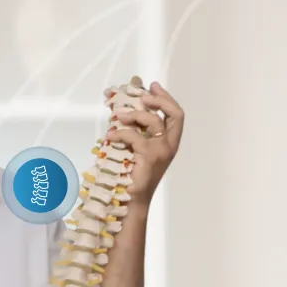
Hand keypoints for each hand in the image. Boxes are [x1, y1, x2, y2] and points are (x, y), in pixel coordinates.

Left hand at [105, 81, 183, 206]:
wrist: (131, 199)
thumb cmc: (132, 173)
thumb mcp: (137, 147)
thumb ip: (136, 129)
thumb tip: (122, 108)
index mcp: (169, 142)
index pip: (177, 115)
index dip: (166, 98)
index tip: (152, 86)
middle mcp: (170, 146)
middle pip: (176, 114)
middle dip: (160, 100)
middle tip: (144, 97)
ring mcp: (161, 151)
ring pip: (153, 121)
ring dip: (134, 114)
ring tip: (119, 117)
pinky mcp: (149, 156)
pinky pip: (133, 135)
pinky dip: (119, 133)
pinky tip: (109, 136)